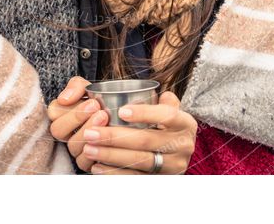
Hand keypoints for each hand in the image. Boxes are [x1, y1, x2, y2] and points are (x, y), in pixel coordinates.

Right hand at [47, 77, 108, 171]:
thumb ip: (77, 86)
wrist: (126, 119)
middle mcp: (66, 133)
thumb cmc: (105, 102)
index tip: (93, 102)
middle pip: (58, 130)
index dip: (71, 108)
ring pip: (72, 146)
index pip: (54, 112)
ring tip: (105, 119)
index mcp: (62, 114)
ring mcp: (75, 148)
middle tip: (99, 110)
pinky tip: (107, 142)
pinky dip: (95, 152)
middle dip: (77, 119)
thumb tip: (64, 99)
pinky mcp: (86, 163)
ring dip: (88, 133)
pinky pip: (84, 163)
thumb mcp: (91, 89)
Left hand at [82, 91, 197, 174]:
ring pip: (139, 161)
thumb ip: (162, 99)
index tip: (120, 111)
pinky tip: (97, 167)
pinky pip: (136, 178)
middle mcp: (183, 145)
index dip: (144, 113)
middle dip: (114, 136)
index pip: (166, 115)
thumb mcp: (170, 109)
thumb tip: (153, 93)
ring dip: (110, 155)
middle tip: (90, 132)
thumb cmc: (166, 125)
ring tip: (89, 148)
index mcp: (185, 123)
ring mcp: (173, 166)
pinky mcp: (161, 181)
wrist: (176, 154)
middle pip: (146, 140)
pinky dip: (115, 173)